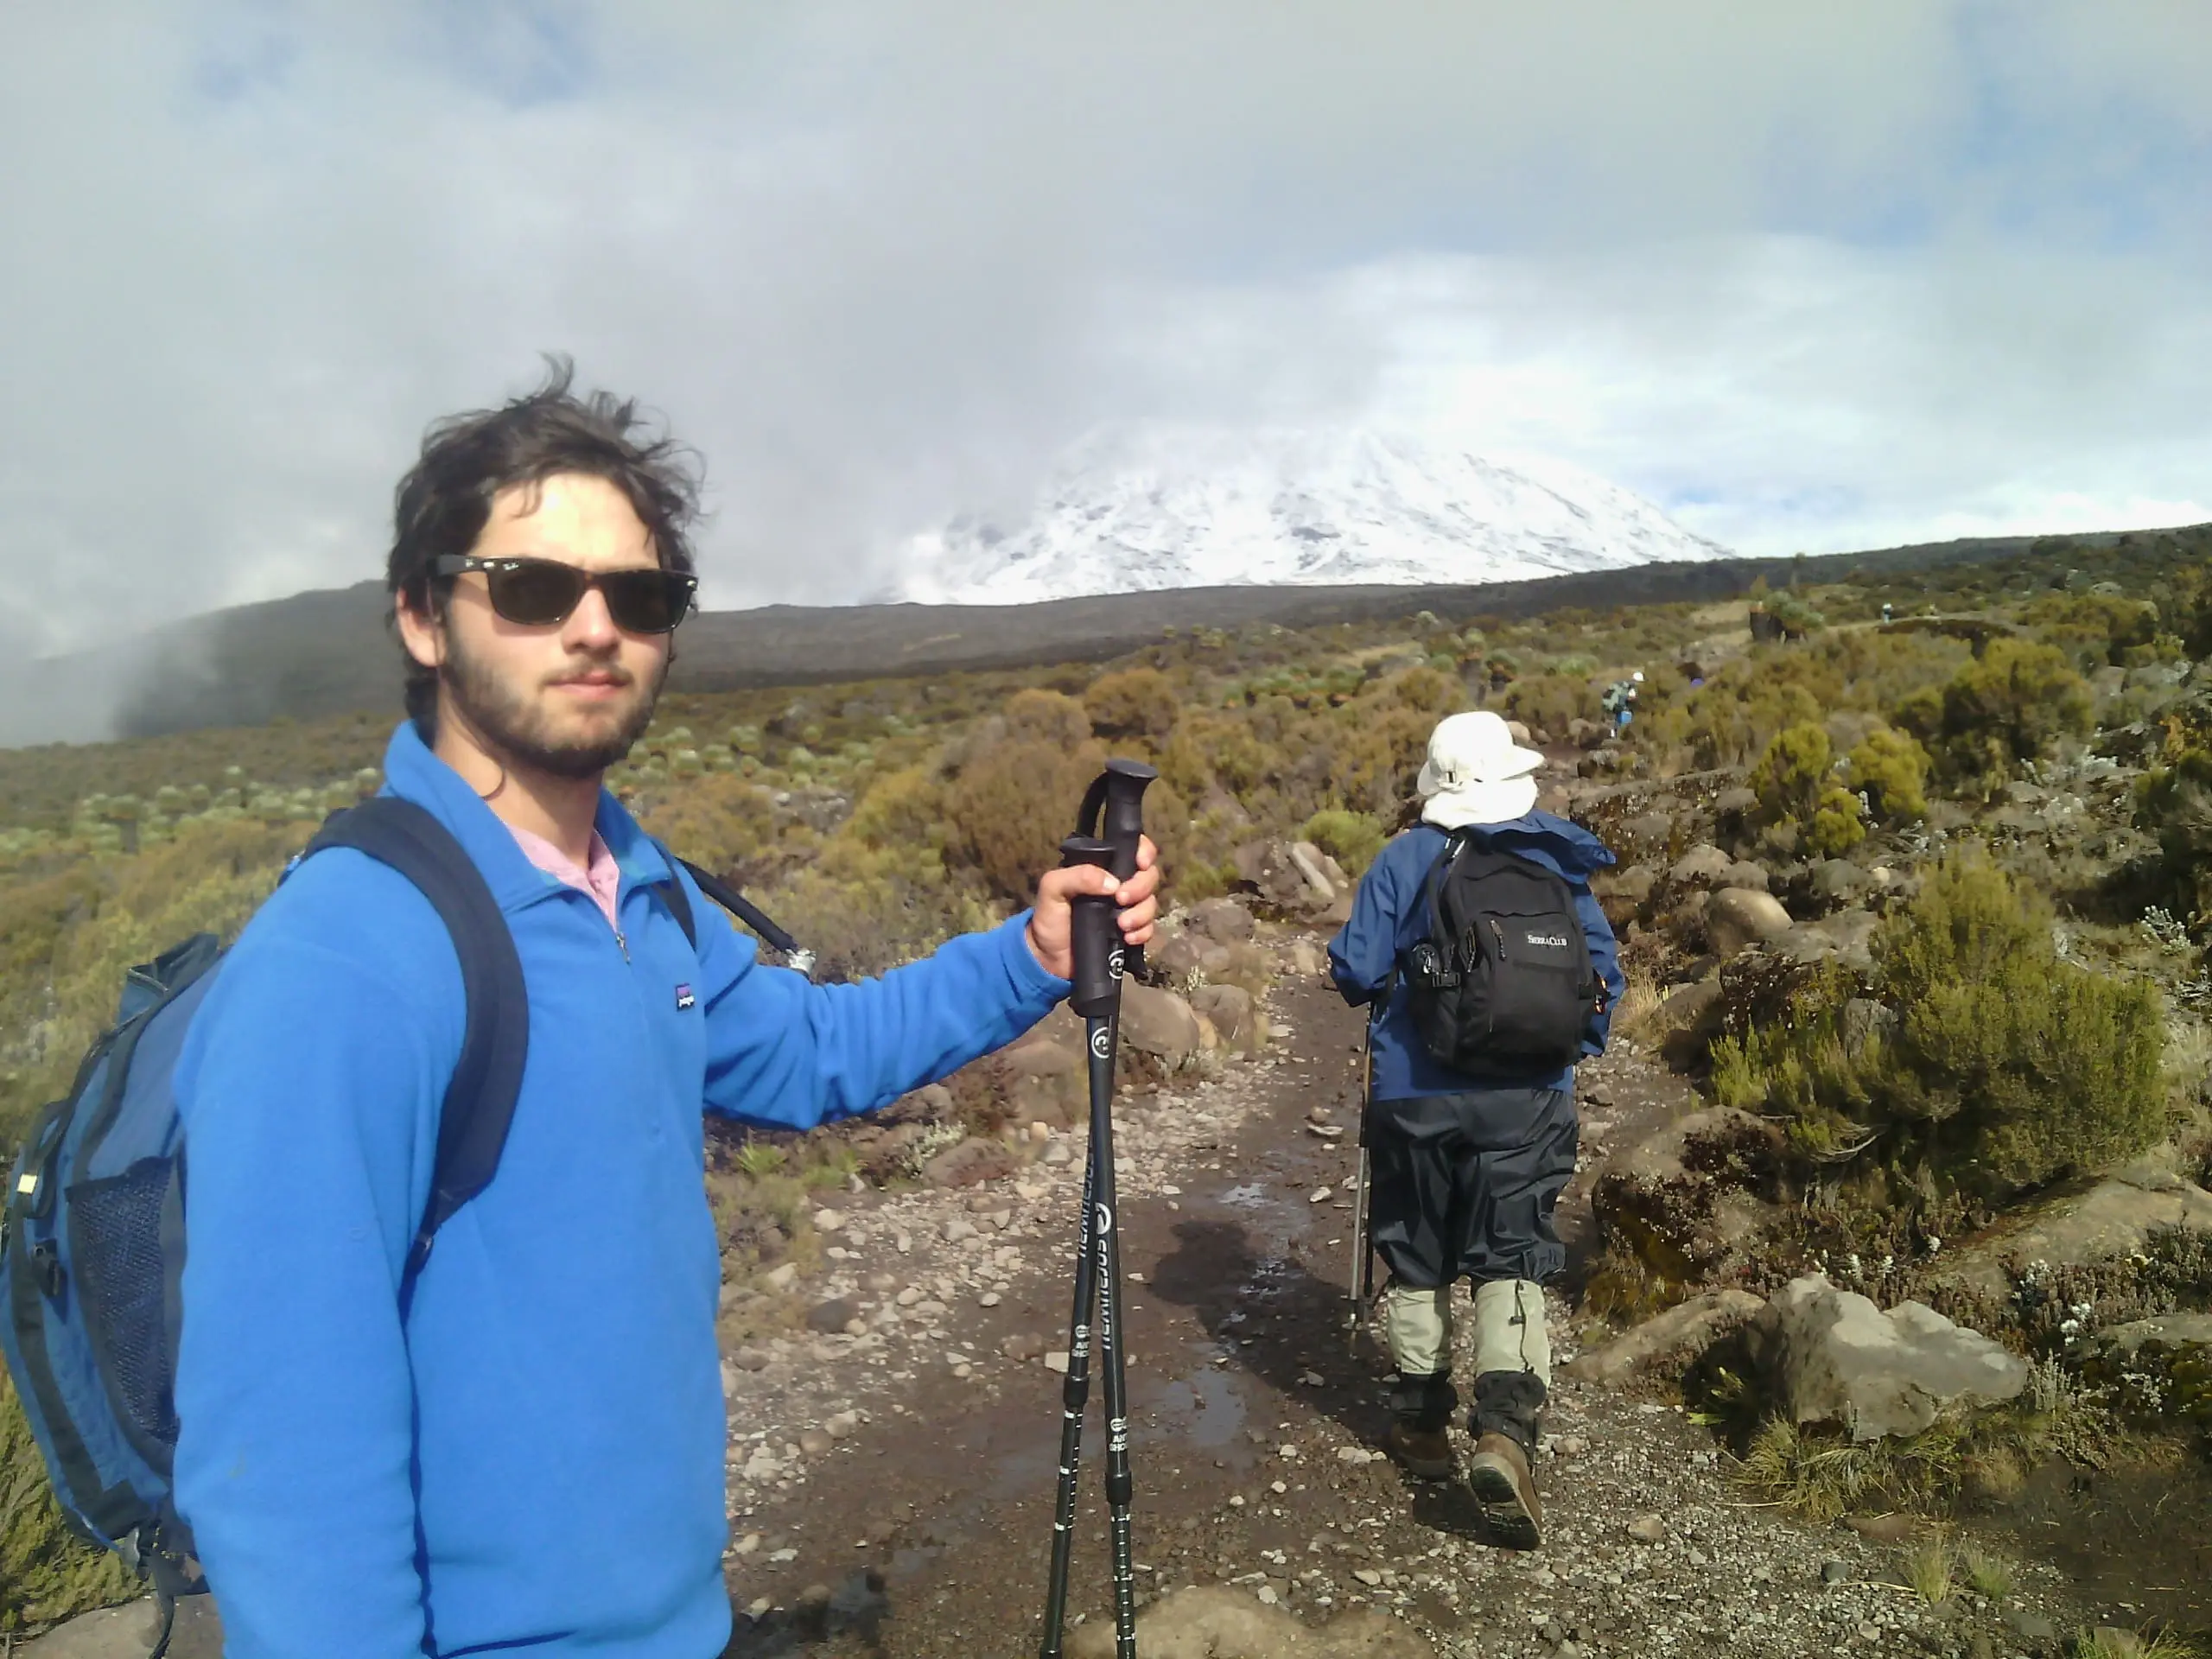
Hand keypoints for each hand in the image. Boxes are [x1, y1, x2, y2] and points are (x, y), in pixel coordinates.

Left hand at [1025, 835, 1160, 980]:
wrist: (1050, 958)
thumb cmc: (1049, 917)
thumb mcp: (1052, 888)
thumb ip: (1078, 876)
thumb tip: (1112, 883)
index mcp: (1101, 868)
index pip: (1131, 849)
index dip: (1143, 852)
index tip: (1141, 863)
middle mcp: (1118, 885)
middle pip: (1148, 876)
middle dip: (1140, 887)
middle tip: (1121, 899)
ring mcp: (1126, 909)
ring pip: (1151, 903)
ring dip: (1141, 913)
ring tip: (1122, 925)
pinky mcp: (1131, 932)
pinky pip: (1149, 928)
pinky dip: (1142, 932)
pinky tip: (1127, 938)